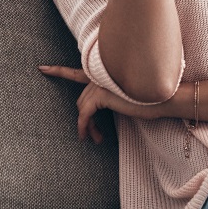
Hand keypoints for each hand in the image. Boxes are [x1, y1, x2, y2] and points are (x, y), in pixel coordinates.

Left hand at [39, 64, 166, 142]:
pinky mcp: (101, 95)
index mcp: (106, 72)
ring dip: (87, 126)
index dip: (58, 71)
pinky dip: (84, 127)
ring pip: (82, 108)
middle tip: (92, 137)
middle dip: (84, 119)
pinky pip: (85, 114)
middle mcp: (100, 75)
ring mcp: (99, 83)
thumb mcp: (129, 96)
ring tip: (96, 140)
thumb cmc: (152, 99)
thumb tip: (102, 108)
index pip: (77, 72)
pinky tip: (89, 137)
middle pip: (81, 99)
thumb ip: (112, 96)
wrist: (165, 98)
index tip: (42, 68)